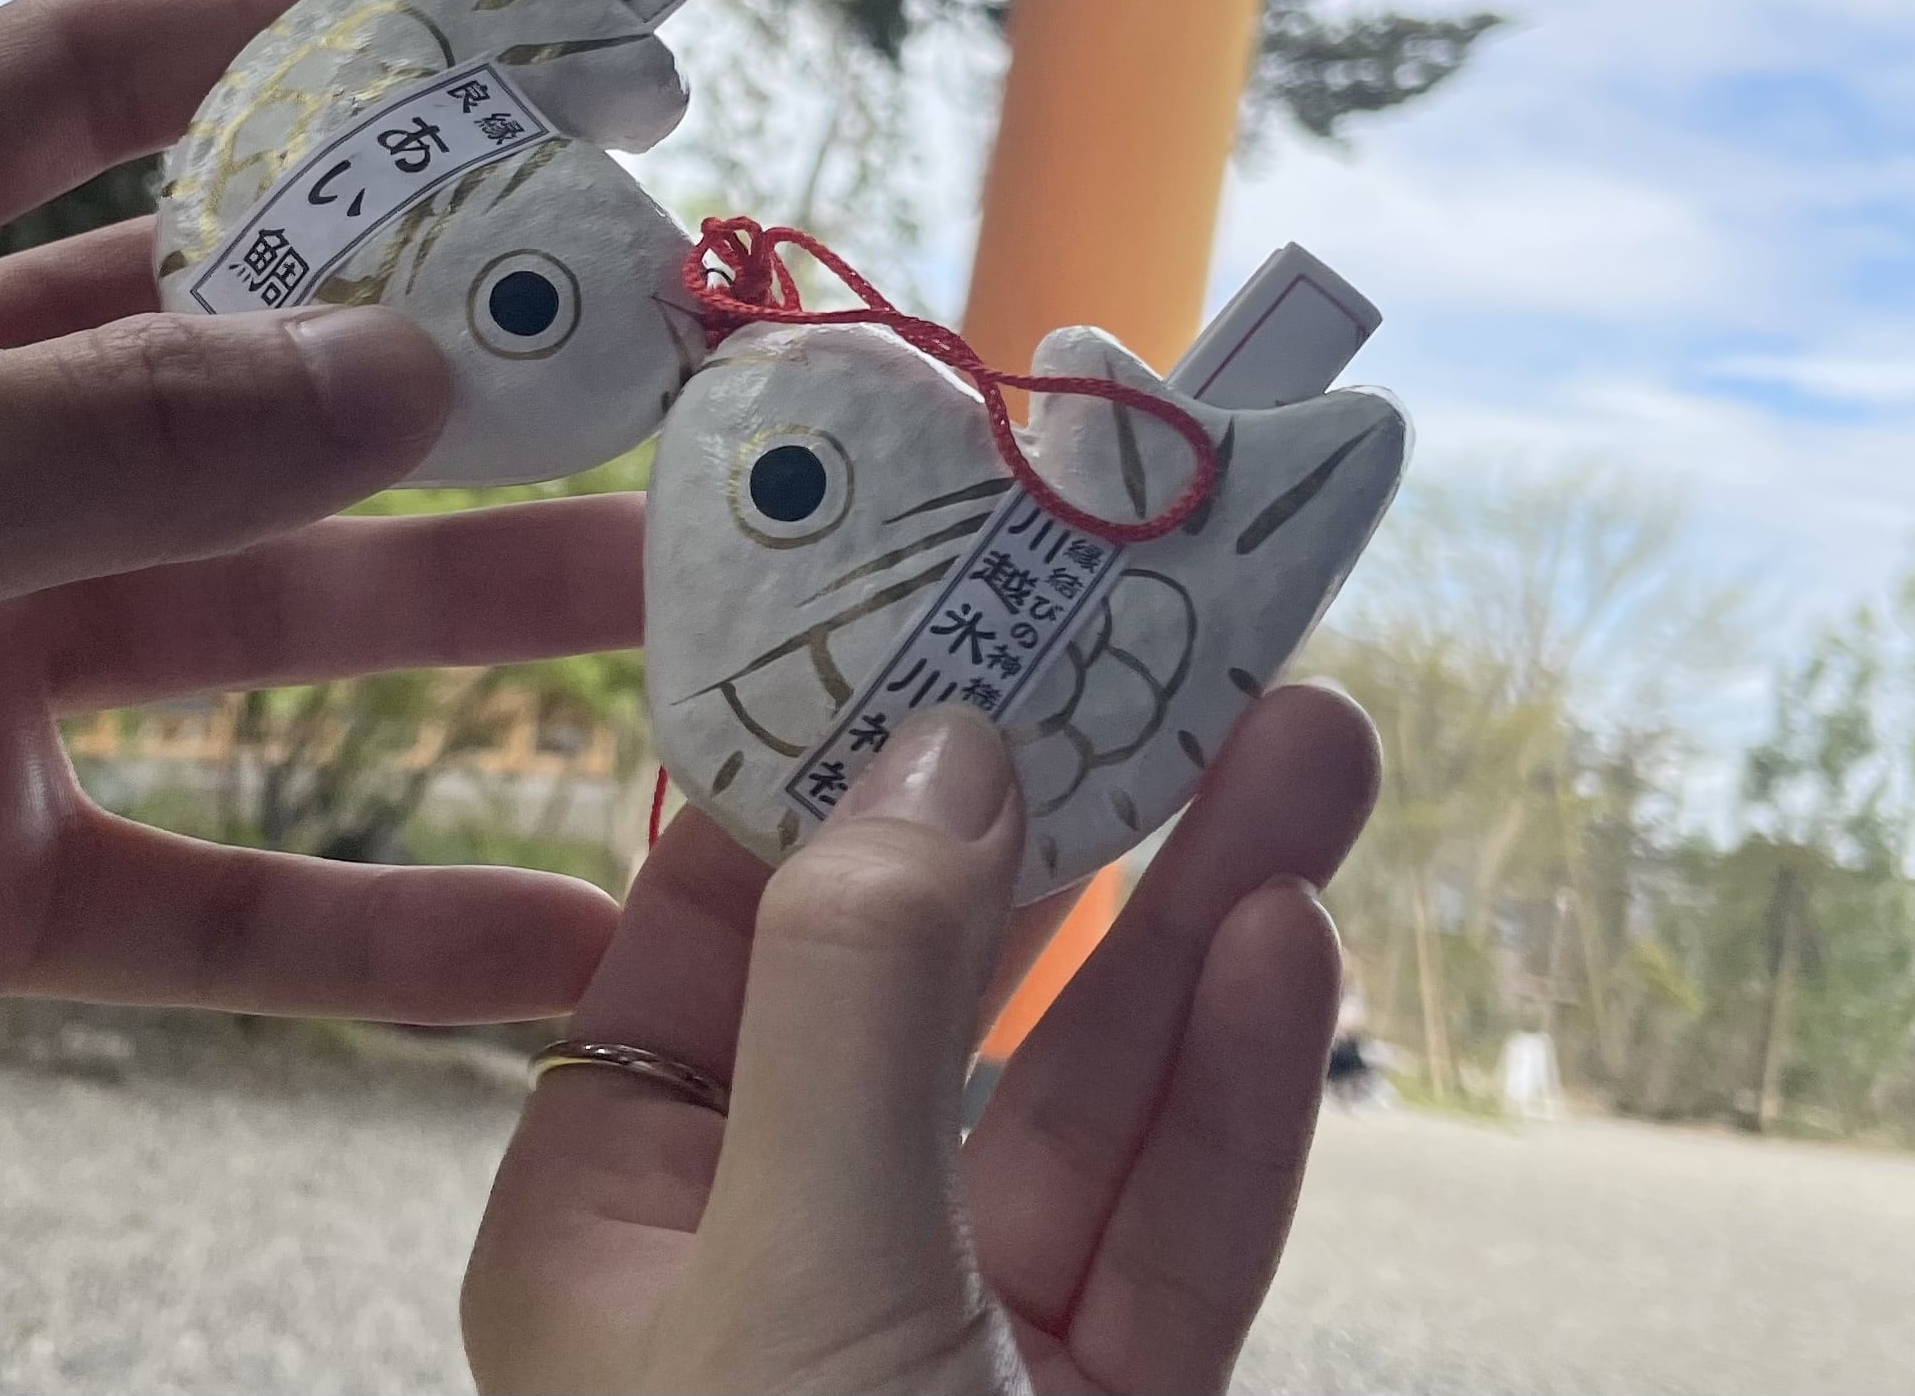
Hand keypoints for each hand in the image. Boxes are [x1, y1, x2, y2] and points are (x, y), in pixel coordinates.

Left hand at [0, 0, 637, 1239]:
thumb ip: (116, 434)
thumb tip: (406, 367)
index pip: (63, 89)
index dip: (253, 36)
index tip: (456, 16)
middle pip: (217, 363)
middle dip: (423, 353)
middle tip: (632, 336)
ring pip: (250, 617)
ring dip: (450, 616)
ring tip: (656, 596)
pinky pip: (199, 887)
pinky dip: (362, 922)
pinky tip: (537, 935)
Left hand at [464, 685, 1377, 1395]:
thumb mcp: (800, 1290)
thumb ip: (865, 1007)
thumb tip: (933, 750)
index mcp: (616, 1214)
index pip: (716, 913)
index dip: (834, 743)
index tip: (941, 595)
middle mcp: (772, 1257)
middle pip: (937, 978)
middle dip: (1065, 809)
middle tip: (1169, 643)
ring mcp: (947, 1347)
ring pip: (1080, 1087)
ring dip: (1192, 913)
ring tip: (1298, 741)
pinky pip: (1168, 1230)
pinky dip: (1236, 1094)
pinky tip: (1288, 948)